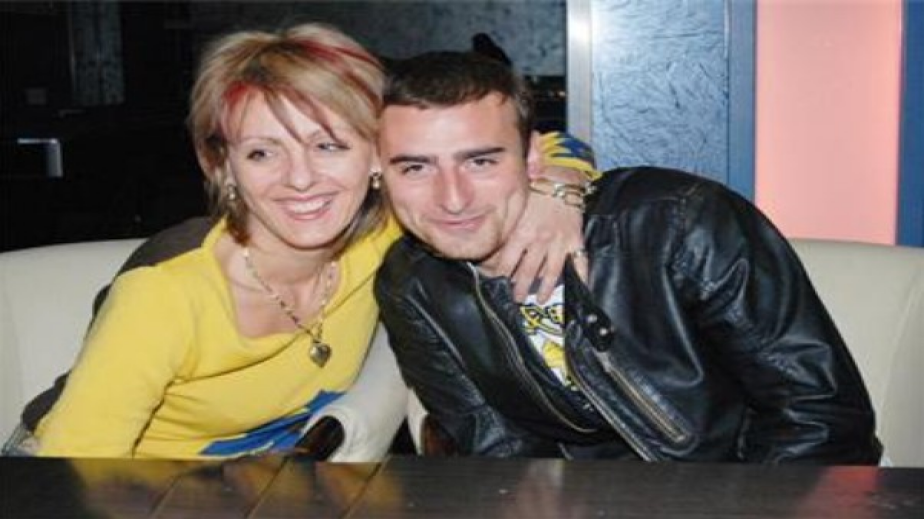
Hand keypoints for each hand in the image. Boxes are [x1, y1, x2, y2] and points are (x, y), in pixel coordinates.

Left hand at [488, 166, 588, 302]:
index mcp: (521, 232)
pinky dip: (581, 277)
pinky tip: (579, 288)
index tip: (495, 283)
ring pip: (551, 272)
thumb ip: (504, 223)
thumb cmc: (535, 187)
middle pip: (527, 271)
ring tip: (540, 299)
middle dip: (520, 288)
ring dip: (545, 288)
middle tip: (516, 299)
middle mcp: (539, 240)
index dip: (500, 275)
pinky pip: (579, 262)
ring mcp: (559, 242)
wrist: (562, 176)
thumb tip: (489, 239)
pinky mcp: (575, 240)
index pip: (506, 261)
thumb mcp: (514, 204)